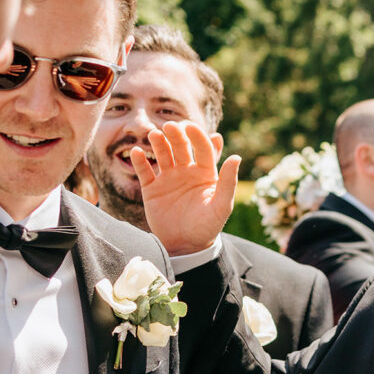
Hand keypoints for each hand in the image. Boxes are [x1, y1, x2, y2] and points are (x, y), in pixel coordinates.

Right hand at [134, 121, 239, 255]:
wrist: (185, 246)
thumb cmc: (207, 226)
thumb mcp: (221, 206)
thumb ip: (228, 183)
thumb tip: (237, 157)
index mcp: (205, 172)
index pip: (203, 148)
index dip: (197, 137)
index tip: (190, 127)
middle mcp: (186, 171)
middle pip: (181, 147)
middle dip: (176, 135)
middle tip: (170, 127)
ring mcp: (168, 178)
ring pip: (162, 154)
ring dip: (158, 143)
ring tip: (154, 135)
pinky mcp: (151, 188)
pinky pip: (144, 171)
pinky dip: (139, 161)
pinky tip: (136, 152)